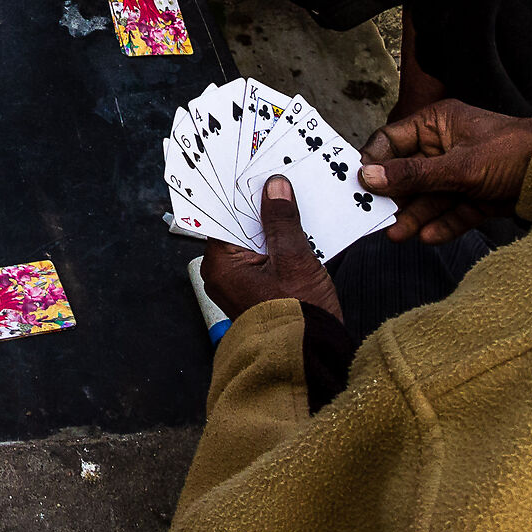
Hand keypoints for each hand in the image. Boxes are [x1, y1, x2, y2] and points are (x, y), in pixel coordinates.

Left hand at [198, 176, 343, 319]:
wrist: (310, 362)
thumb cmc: (299, 316)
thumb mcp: (293, 260)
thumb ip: (282, 222)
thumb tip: (274, 187)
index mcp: (220, 265)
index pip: (224, 215)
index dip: (241, 191)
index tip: (253, 169)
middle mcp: (224, 275)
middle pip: (241, 227)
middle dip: (261, 205)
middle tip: (278, 177)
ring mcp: (241, 285)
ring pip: (257, 242)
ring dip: (275, 223)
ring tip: (294, 196)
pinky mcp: (260, 292)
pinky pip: (267, 258)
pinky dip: (282, 244)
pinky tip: (302, 226)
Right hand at [359, 100, 531, 244]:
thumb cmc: (512, 153)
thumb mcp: (459, 165)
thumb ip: (413, 175)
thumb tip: (368, 176)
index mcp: (438, 124)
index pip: (393, 140)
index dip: (375, 161)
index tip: (359, 184)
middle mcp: (445, 148)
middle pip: (409, 174)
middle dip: (395, 197)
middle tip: (375, 216)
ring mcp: (461, 174)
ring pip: (429, 197)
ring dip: (414, 216)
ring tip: (397, 235)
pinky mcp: (477, 198)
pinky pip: (452, 212)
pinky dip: (441, 225)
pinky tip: (428, 237)